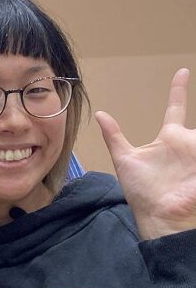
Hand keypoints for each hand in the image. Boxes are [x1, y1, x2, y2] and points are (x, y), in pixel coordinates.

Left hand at [95, 68, 195, 238]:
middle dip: (195, 123)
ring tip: (189, 155)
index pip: (176, 108)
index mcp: (169, 139)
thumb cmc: (142, 191)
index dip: (178, 90)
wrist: (159, 216)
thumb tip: (101, 114)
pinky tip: (193, 162)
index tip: (182, 71)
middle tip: (187, 91)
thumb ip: (115, 136)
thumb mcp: (125, 159)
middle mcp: (188, 143)